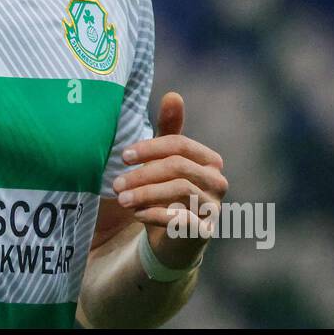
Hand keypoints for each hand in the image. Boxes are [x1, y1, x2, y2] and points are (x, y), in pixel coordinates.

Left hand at [111, 92, 227, 269]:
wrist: (171, 239)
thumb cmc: (166, 193)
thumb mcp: (164, 161)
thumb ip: (168, 131)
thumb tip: (173, 95)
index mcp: (209, 160)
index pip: (180, 145)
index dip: (150, 147)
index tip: (123, 156)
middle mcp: (217, 182)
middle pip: (179, 166)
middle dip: (143, 173)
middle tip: (116, 184)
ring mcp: (214, 208)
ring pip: (180, 190)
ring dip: (145, 193)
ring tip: (122, 199)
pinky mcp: (204, 232)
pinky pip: (182, 219)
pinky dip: (156, 214)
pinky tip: (137, 214)